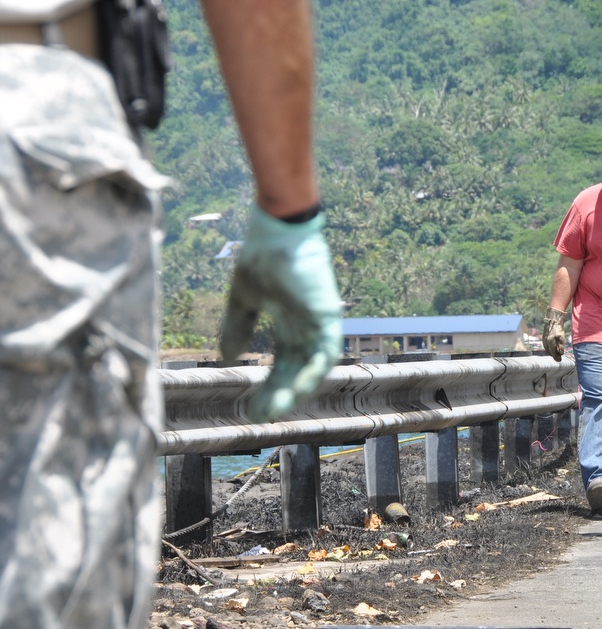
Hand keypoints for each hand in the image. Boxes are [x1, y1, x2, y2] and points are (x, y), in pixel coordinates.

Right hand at [221, 204, 342, 422]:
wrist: (276, 229)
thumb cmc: (262, 256)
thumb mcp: (243, 298)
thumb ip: (237, 327)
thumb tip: (227, 357)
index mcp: (289, 324)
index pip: (283, 365)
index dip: (270, 387)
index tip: (252, 409)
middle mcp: (306, 328)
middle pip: (295, 371)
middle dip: (278, 395)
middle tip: (259, 417)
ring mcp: (319, 323)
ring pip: (313, 368)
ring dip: (296, 390)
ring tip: (273, 410)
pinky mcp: (328, 315)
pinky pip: (327, 352)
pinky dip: (314, 372)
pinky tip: (298, 389)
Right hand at [542, 306, 566, 360]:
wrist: (553, 319)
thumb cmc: (558, 328)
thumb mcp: (562, 337)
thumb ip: (561, 346)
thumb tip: (561, 353)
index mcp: (550, 342)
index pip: (553, 353)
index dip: (556, 357)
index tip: (559, 360)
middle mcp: (545, 342)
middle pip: (550, 352)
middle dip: (554, 355)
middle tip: (558, 358)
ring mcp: (544, 340)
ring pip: (548, 349)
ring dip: (552, 352)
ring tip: (556, 354)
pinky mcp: (544, 337)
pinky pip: (546, 345)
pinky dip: (550, 348)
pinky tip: (553, 347)